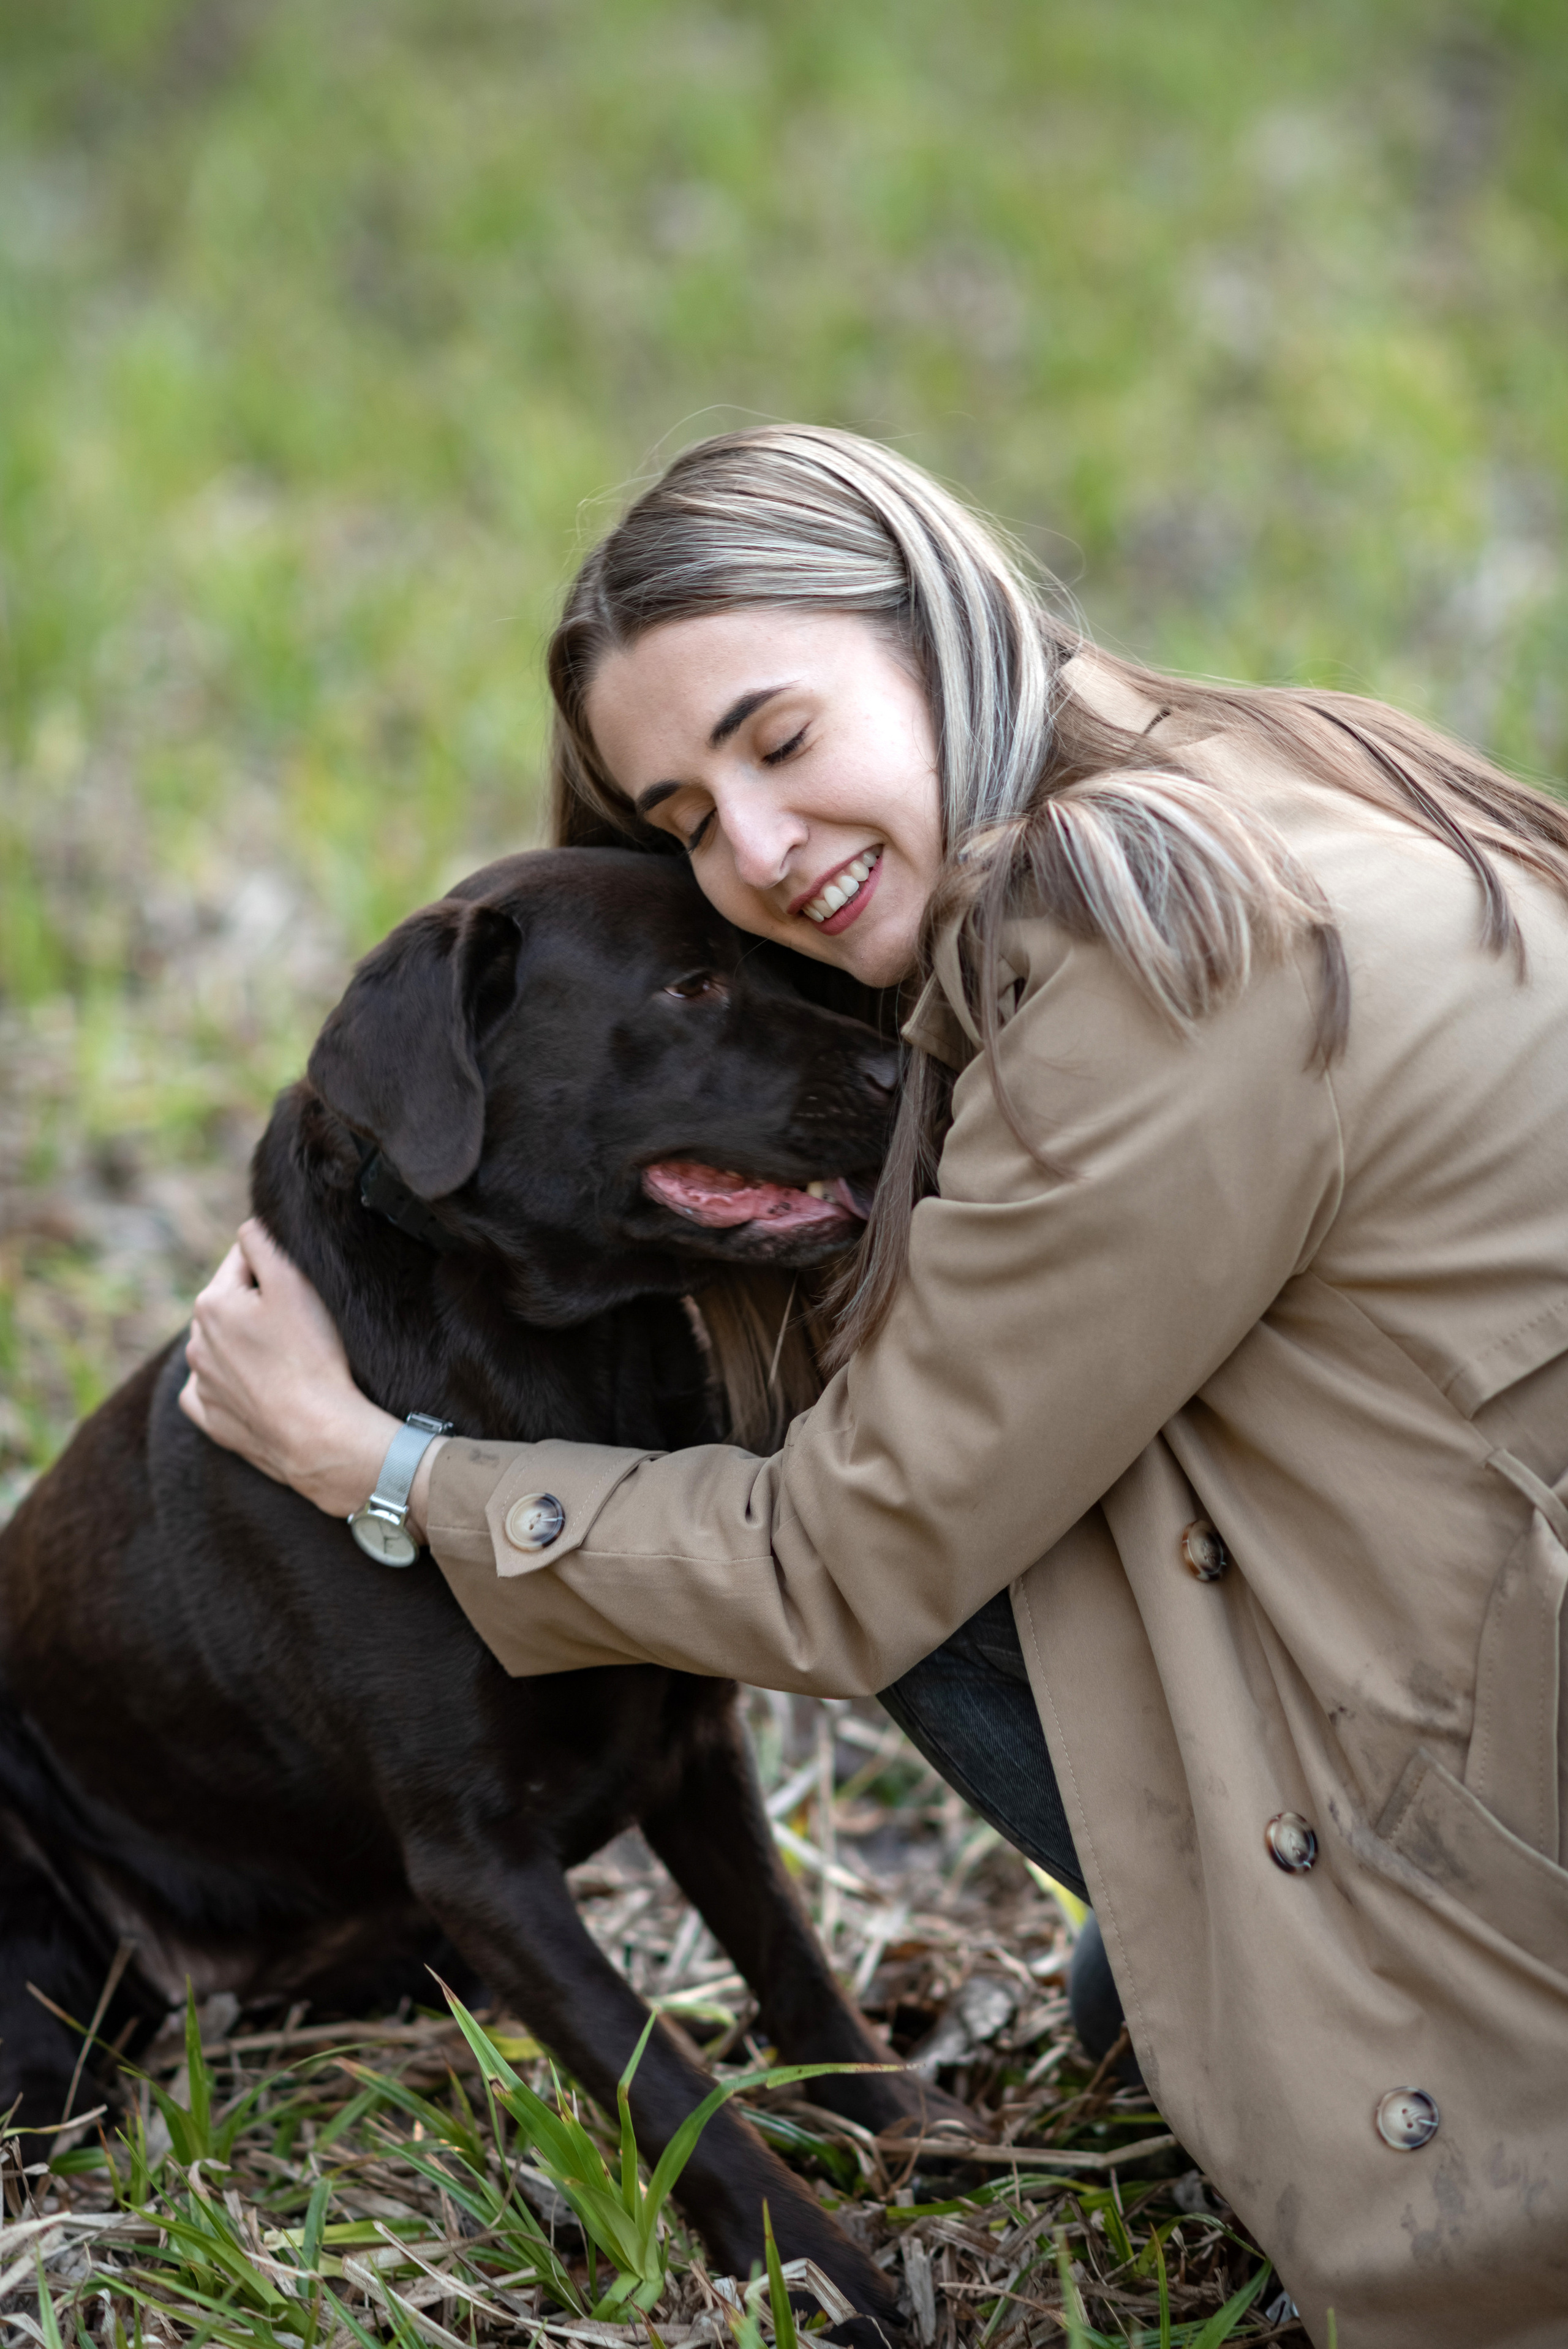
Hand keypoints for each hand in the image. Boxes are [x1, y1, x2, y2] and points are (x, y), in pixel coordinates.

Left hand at [180, 1219, 413, 1523]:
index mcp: (210, 1303)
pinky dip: (232, 1384)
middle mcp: (195, 1342)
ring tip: (287, 1358)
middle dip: (257, 1305)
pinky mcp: (210, 1419)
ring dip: (247, 1343)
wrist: (317, 1435)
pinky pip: (212, 1390)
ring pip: (223, 1345)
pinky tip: (260, 1388)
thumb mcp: (293, 1282)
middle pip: (231, 1303)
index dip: (276, 1268)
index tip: (301, 1289)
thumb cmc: (311, 1355)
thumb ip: (263, 1242)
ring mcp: (200, 1384)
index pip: (243, 1260)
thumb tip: (248, 1226)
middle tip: (300, 1324)